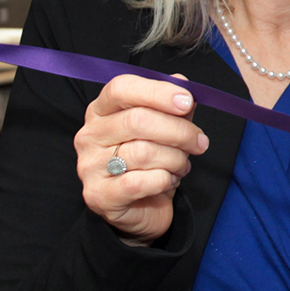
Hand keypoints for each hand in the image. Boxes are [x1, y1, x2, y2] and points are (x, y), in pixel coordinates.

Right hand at [75, 73, 208, 244]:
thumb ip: (173, 107)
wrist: (142, 209)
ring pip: (143, 152)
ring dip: (175, 159)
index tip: (187, 101)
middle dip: (179, 131)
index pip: (121, 88)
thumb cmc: (152, 163)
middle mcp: (90, 135)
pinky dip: (164, 180)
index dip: (157, 92)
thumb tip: (181, 81)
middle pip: (137, 120)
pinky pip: (139, 182)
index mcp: (101, 111)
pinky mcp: (98, 195)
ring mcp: (89, 166)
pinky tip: (168, 181)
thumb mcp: (165, 130)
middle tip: (199, 142)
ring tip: (181, 165)